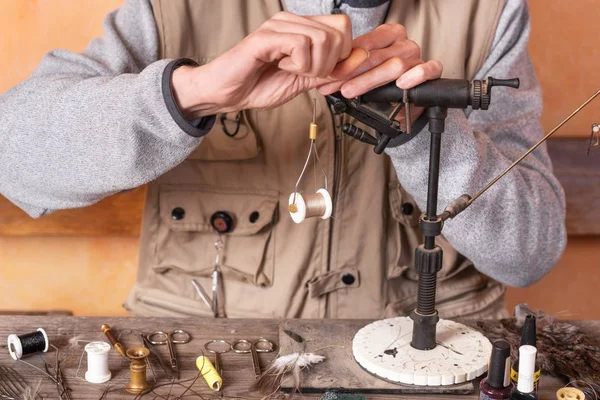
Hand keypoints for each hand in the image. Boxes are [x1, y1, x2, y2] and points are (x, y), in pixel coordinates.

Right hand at [171, 12, 368, 118]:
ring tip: (291, 70)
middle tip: (306, 74)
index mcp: (304, 28)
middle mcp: (293, 21)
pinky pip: (301, 45)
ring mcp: (280, 25)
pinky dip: (298, 65)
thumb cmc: (260, 85)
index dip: (344, 55)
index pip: (344, 27)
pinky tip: (281, 66)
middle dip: (331, 63)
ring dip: (313, 66)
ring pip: (323, 39)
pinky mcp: (267, 36)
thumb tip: (361, 59)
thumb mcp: (305, 81)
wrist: (228, 94)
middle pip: (340, 31)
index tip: (324, 74)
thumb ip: (331, 71)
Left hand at [317, 24, 442, 126]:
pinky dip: (416, 75)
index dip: (345, 61)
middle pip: (376, 56)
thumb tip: (323, 75)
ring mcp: (418, 56)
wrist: (403, 105)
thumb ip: (349, 70)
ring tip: (351, 91)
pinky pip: (428, 69)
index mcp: (388, 35)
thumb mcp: (362, 74)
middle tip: (334, 86)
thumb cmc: (382, 85)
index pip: (365, 44)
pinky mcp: (432, 71)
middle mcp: (404, 44)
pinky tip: (402, 84)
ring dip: (370, 80)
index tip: (328, 75)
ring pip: (396, 65)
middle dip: (351, 73)